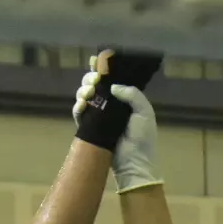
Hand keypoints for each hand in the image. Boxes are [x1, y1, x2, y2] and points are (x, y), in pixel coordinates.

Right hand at [73, 55, 161, 192]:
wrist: (133, 163)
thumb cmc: (142, 139)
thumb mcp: (144, 112)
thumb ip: (132, 95)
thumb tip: (113, 86)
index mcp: (124, 99)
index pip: (111, 80)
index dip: (102, 69)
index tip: (96, 61)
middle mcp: (110, 105)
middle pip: (95, 85)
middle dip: (91, 78)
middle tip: (94, 79)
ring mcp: (98, 116)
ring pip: (85, 96)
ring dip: (83, 90)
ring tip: (89, 92)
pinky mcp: (89, 128)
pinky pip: (79, 113)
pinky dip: (78, 107)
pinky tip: (82, 105)